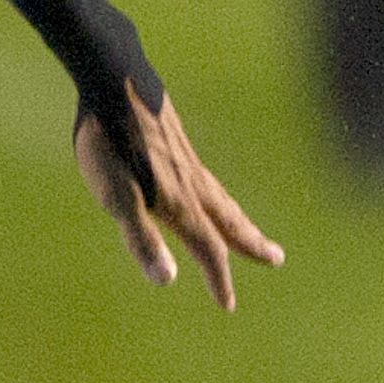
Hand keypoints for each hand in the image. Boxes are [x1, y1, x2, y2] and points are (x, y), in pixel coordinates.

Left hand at [76, 86, 283, 309]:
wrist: (113, 77)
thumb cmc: (107, 140)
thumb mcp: (114, 196)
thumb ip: (140, 237)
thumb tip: (169, 279)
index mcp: (178, 201)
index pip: (207, 248)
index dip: (217, 278)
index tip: (228, 304)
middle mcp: (190, 182)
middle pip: (227, 221)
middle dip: (249, 244)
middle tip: (276, 259)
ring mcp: (185, 160)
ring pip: (220, 197)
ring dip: (238, 218)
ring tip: (249, 230)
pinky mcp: (175, 141)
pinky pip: (207, 178)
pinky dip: (217, 194)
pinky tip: (205, 188)